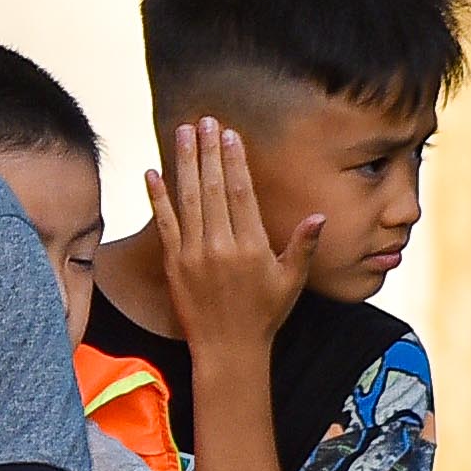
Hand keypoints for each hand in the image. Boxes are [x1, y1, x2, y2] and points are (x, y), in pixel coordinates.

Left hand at [144, 120, 319, 358]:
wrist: (228, 350)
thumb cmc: (264, 315)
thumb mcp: (291, 281)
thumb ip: (303, 245)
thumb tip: (318, 216)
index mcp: (251, 246)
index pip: (241, 193)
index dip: (235, 160)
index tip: (230, 134)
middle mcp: (220, 246)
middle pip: (213, 188)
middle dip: (209, 150)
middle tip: (206, 121)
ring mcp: (193, 254)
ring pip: (188, 199)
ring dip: (184, 162)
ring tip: (184, 132)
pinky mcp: (173, 264)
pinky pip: (164, 224)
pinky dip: (158, 198)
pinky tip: (152, 173)